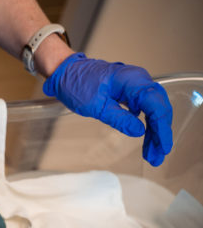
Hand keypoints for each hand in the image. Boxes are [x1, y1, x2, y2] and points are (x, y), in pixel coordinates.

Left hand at [43, 52, 172, 165]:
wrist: (65, 71)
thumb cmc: (76, 83)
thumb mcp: (95, 106)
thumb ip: (118, 118)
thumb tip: (139, 132)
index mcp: (133, 80)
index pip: (156, 106)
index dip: (161, 128)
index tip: (163, 147)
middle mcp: (138, 80)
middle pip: (159, 108)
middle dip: (160, 133)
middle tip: (158, 156)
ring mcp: (135, 85)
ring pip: (153, 109)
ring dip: (154, 131)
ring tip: (152, 153)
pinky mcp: (129, 91)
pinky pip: (144, 108)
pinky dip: (145, 123)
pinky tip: (145, 138)